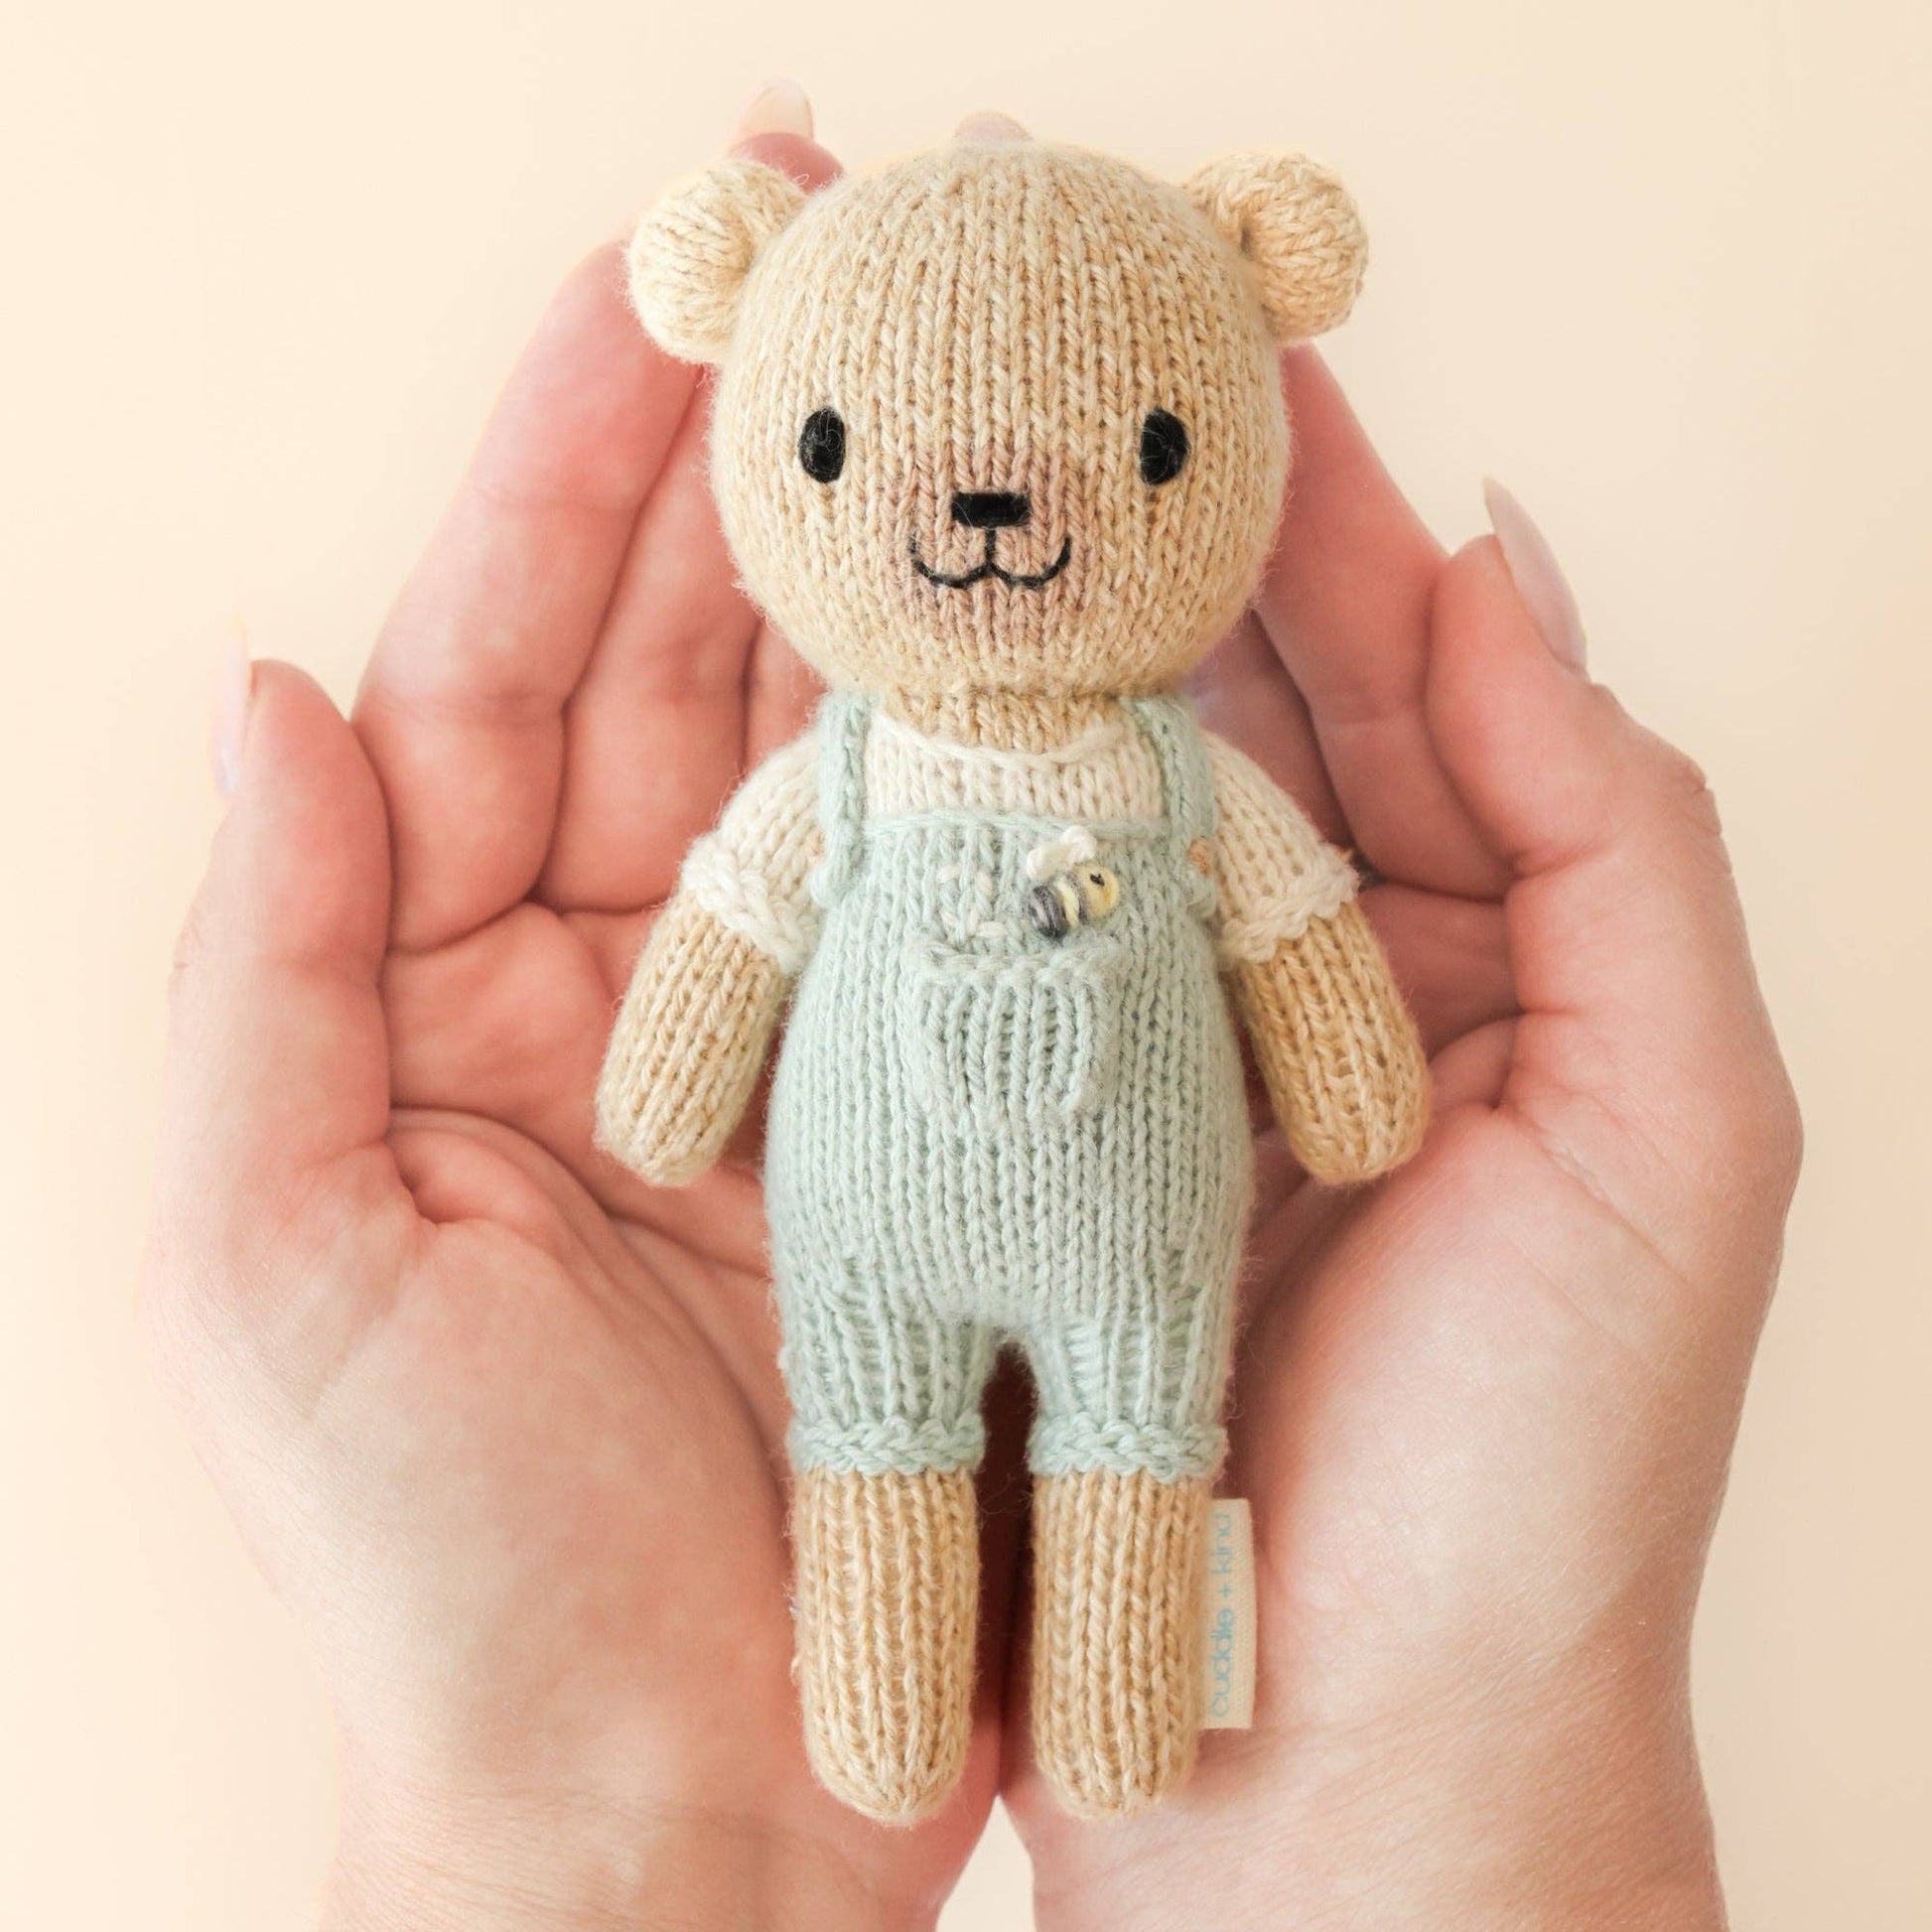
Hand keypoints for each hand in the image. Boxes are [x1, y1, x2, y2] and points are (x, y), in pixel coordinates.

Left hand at [145, 130, 1001, 1930]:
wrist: (669, 1820)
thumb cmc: (445, 1577)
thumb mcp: (276, 1268)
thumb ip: (259, 971)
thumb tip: (274, 689)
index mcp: (436, 989)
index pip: (495, 657)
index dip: (567, 459)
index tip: (665, 273)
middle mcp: (608, 982)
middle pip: (678, 664)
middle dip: (762, 461)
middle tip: (860, 264)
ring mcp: (781, 1040)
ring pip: (833, 759)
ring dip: (899, 583)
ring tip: (984, 405)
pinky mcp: (919, 1124)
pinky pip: (960, 914)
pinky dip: (1005, 781)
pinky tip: (1070, 646)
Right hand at [1005, 358, 1798, 1929]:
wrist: (1339, 1772)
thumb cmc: (1540, 1485)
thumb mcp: (1676, 1138)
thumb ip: (1620, 836)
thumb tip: (1511, 565)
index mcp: (1494, 963)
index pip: (1407, 690)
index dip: (1331, 523)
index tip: (1241, 362)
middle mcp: (1327, 994)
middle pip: (1241, 726)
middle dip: (1162, 563)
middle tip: (1059, 405)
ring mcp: (1170, 1069)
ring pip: (1102, 825)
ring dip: (1038, 686)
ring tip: (953, 529)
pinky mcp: (1043, 1155)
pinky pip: (992, 965)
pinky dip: (948, 858)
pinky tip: (880, 749)